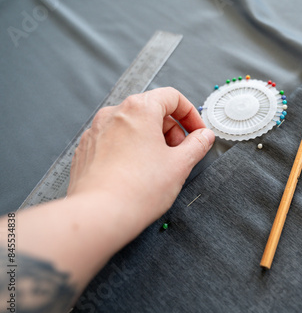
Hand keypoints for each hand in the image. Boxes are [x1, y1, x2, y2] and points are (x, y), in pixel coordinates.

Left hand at [67, 87, 214, 226]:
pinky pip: (115, 141)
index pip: (172, 97)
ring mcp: (96, 131)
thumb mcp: (180, 165)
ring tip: (159, 168)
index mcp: (139, 109)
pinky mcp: (86, 150)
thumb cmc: (137, 190)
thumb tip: (204, 136)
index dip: (191, 114)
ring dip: (152, 140)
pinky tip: (137, 174)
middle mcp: (114, 114)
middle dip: (172, 130)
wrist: (99, 215)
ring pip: (132, 126)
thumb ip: (197, 145)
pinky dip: (131, 150)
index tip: (198, 133)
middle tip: (181, 154)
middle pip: (152, 110)